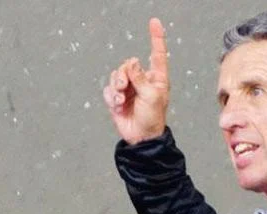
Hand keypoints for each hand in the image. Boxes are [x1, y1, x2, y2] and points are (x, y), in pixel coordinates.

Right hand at [103, 17, 169, 143]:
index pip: (156, 53)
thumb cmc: (152, 119)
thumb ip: (141, 77)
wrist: (140, 138)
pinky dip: (112, 97)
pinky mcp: (118, 98)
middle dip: (123, 75)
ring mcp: (129, 89)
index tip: (154, 22)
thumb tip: (132, 62)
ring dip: (117, 87)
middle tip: (124, 87)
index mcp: (156, 78)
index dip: (155, 38)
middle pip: (128, 64)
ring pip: (116, 75)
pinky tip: (118, 106)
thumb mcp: (151, 96)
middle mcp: (142, 80)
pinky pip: (109, 89)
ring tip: (122, 99)